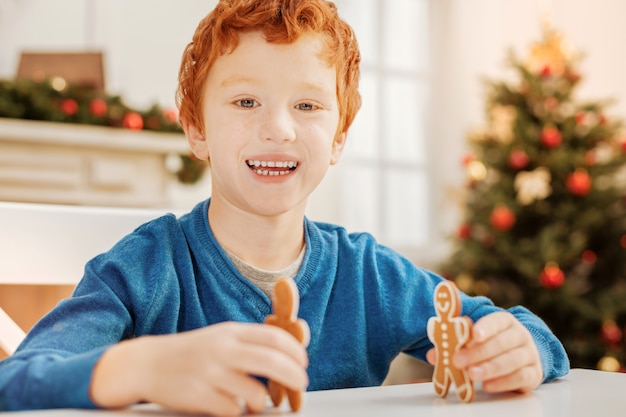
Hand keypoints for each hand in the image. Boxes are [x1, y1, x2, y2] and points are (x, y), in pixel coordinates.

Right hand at [91, 322, 308, 415]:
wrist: (147, 364)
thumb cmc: (192, 352)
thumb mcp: (221, 336)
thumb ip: (250, 342)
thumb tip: (289, 351)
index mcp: (231, 332)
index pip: (274, 337)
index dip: (295, 351)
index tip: (303, 362)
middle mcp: (222, 349)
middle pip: (273, 362)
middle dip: (294, 376)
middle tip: (301, 384)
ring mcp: (210, 373)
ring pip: (256, 393)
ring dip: (263, 402)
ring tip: (256, 402)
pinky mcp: (199, 396)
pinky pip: (233, 410)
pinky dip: (237, 411)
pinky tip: (230, 405)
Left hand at [426, 312, 542, 393]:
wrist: (523, 354)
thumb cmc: (493, 344)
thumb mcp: (476, 339)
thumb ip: (455, 343)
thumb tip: (433, 354)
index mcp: (505, 322)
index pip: (497, 321)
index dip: (486, 327)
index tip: (473, 334)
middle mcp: (520, 336)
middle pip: (502, 342)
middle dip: (479, 352)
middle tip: (459, 360)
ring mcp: (529, 355)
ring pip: (512, 360)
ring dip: (490, 368)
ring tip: (471, 374)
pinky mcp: (533, 374)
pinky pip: (520, 378)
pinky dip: (503, 382)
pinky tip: (487, 385)